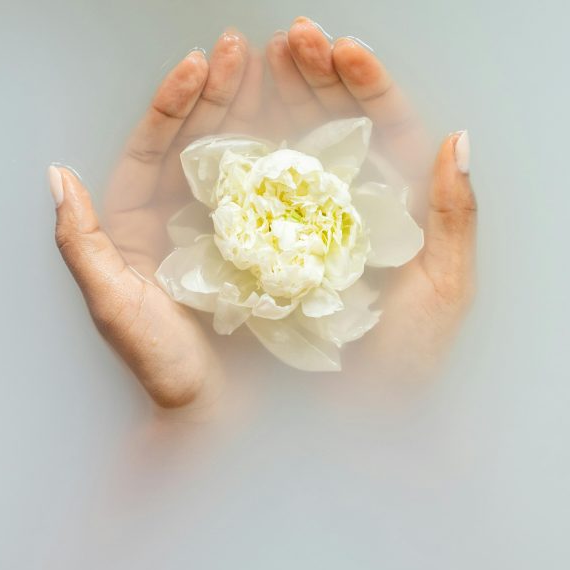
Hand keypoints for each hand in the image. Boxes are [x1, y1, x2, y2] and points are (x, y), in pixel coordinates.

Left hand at [51, 29, 262, 406]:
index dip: (172, 106)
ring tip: (271, 70)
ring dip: (249, 115)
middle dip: (216, 94)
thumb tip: (57, 176)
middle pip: (196, 145)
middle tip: (242, 48)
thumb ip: (80, 243)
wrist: (213, 404)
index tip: (196, 65)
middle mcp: (178, 219)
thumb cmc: (161, 362)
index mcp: (136, 224)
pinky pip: (264, 196)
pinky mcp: (256, 246)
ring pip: (232, 161)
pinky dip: (277, 162)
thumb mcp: (111, 303)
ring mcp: (221, 229)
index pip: (152, 151)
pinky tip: (294, 130)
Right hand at [266, 17, 475, 382]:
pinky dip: (237, 151)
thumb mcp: (442, 290)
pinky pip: (245, 190)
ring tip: (253, 60)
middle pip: (328, 128)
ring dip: (271, 101)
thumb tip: (458, 138)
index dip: (364, 86)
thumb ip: (454, 215)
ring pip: (285, 148)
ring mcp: (296, 223)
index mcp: (388, 207)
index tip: (345, 49)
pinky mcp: (257, 245)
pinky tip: (224, 118)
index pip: (380, 131)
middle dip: (310, 78)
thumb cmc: (402, 362)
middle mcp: (341, 208)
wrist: (343, 416)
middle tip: (291, 40)